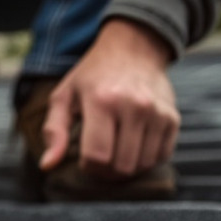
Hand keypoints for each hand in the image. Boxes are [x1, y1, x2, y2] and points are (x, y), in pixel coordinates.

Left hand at [41, 18, 180, 177]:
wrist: (133, 50)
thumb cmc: (92, 76)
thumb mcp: (64, 96)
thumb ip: (54, 131)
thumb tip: (47, 165)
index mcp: (102, 101)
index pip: (97, 157)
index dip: (88, 166)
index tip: (84, 157)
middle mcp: (134, 106)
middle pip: (121, 166)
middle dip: (106, 170)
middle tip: (100, 157)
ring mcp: (157, 113)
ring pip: (142, 165)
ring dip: (127, 167)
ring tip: (116, 150)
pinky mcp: (173, 118)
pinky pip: (161, 156)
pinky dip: (147, 159)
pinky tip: (134, 145)